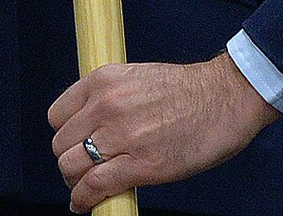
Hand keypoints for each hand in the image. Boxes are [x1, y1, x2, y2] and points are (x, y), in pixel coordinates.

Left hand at [49, 52, 280, 211]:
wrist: (225, 97)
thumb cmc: (187, 90)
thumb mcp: (136, 79)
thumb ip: (108, 99)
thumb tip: (89, 128)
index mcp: (103, 80)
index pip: (57, 115)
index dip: (65, 135)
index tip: (75, 144)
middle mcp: (106, 105)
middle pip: (61, 144)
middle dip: (70, 160)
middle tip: (84, 169)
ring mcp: (122, 136)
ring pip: (70, 167)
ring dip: (75, 182)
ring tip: (87, 187)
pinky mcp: (140, 165)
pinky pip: (94, 187)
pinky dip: (83, 200)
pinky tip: (85, 205)